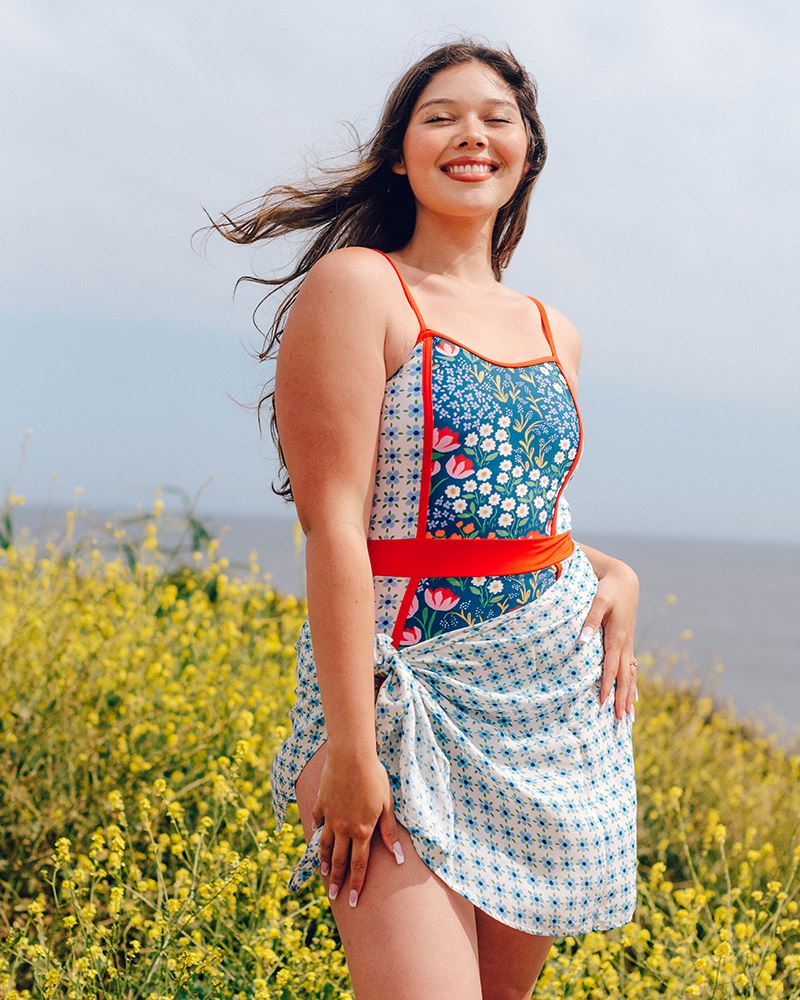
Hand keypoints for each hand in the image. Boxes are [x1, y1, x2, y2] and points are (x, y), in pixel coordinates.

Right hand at [312, 750, 404, 907]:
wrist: (351, 756)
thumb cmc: (374, 777)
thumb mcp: (387, 804)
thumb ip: (389, 831)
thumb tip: (397, 857)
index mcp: (361, 830)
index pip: (359, 865)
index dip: (357, 884)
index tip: (353, 901)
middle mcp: (343, 828)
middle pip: (339, 860)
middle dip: (337, 880)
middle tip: (334, 896)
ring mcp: (329, 816)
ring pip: (324, 845)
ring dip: (324, 861)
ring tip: (324, 873)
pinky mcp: (321, 803)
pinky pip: (317, 821)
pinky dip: (316, 831)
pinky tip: (316, 835)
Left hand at [580, 559, 639, 720]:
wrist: (624, 579)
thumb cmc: (608, 589)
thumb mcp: (598, 600)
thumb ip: (589, 619)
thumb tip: (582, 640)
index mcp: (617, 637)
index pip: (611, 668)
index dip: (606, 687)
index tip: (603, 705)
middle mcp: (625, 644)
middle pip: (624, 677)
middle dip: (622, 699)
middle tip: (620, 721)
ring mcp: (628, 643)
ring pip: (630, 674)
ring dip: (630, 695)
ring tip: (629, 716)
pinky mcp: (627, 641)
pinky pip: (631, 667)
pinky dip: (631, 683)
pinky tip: (633, 695)